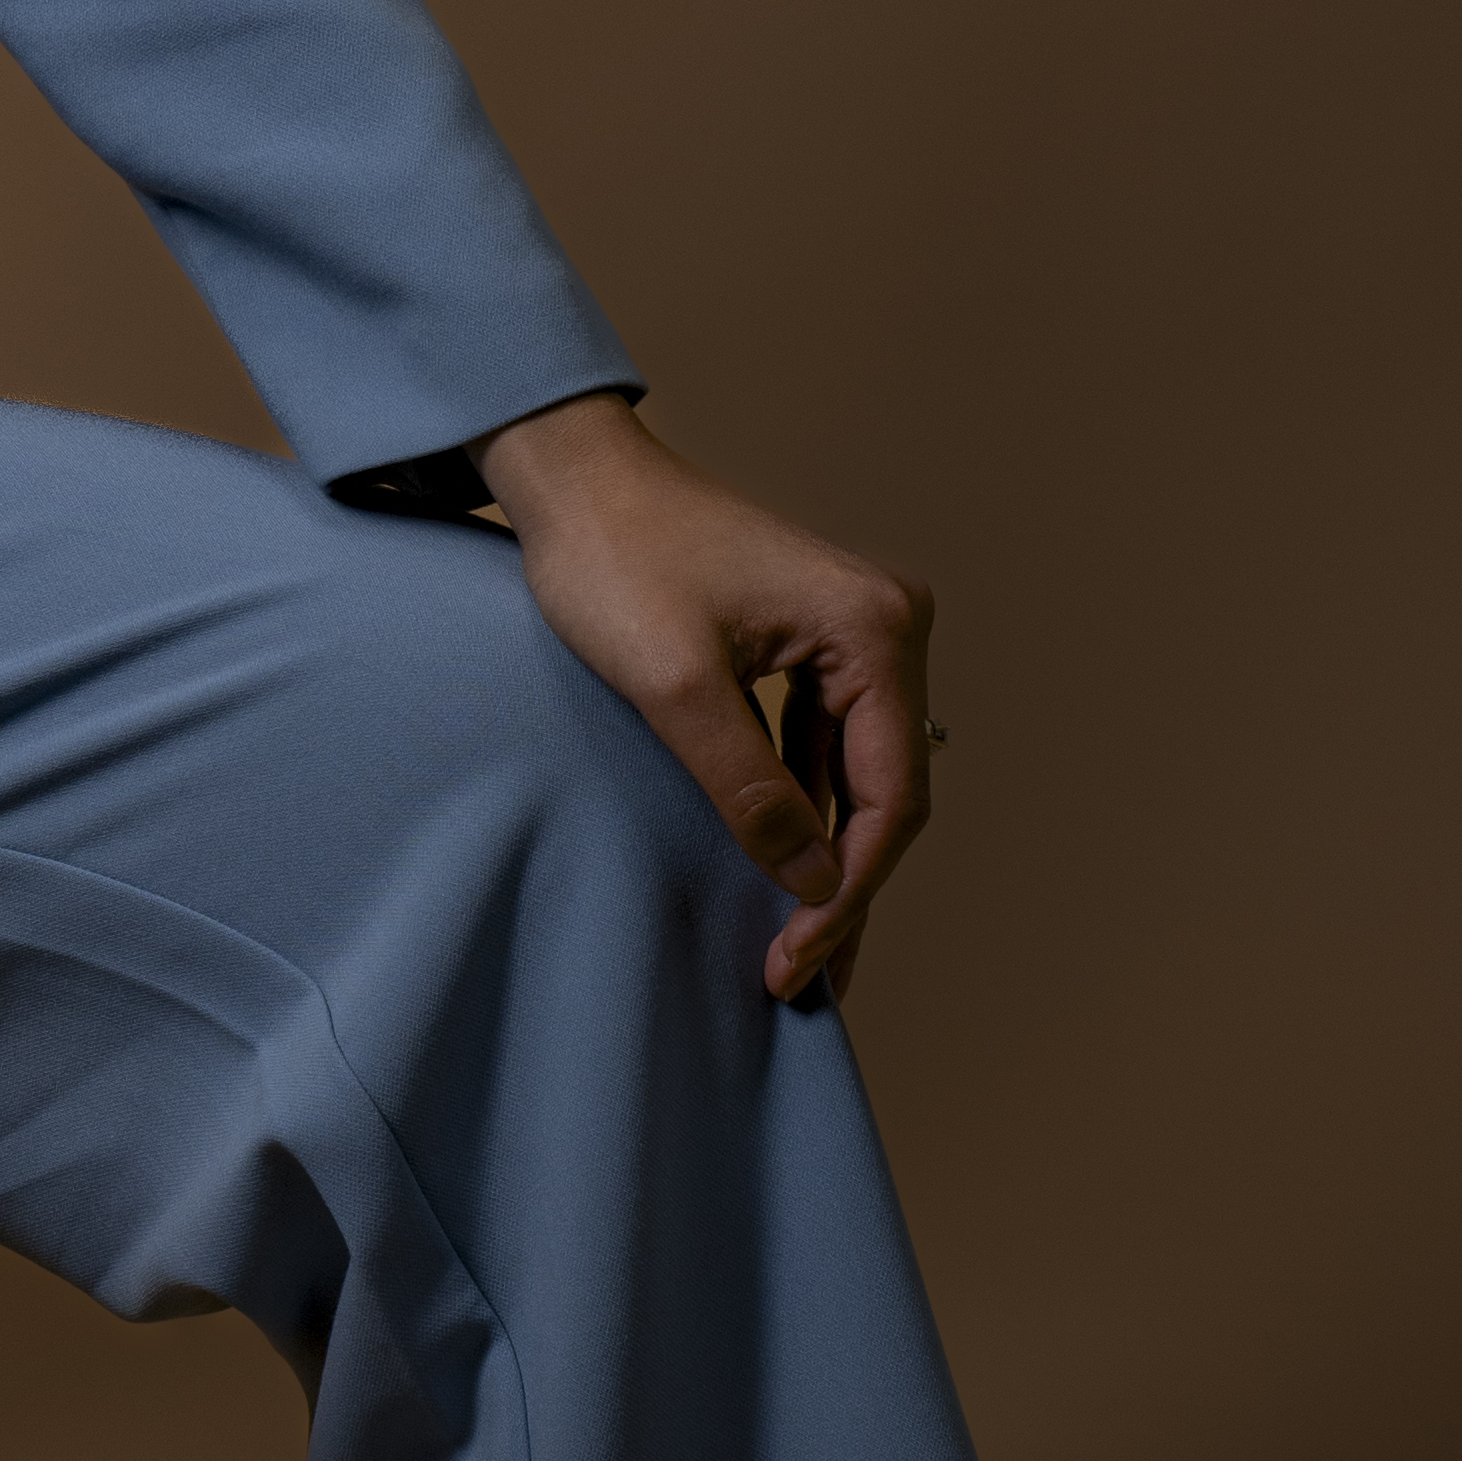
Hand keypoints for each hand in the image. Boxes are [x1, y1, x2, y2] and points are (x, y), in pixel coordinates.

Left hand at [474, 394, 935, 1007]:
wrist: (572, 479)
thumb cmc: (614, 560)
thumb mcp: (675, 688)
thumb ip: (749, 791)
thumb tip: (814, 882)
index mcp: (874, 629)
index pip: (889, 796)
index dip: (847, 893)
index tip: (792, 962)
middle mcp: (887, 627)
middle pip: (886, 793)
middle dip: (844, 891)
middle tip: (801, 981)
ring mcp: (854, 634)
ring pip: (857, 779)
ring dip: (828, 861)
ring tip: (797, 952)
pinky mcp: (813, 644)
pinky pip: (824, 748)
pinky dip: (805, 813)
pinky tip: (784, 874)